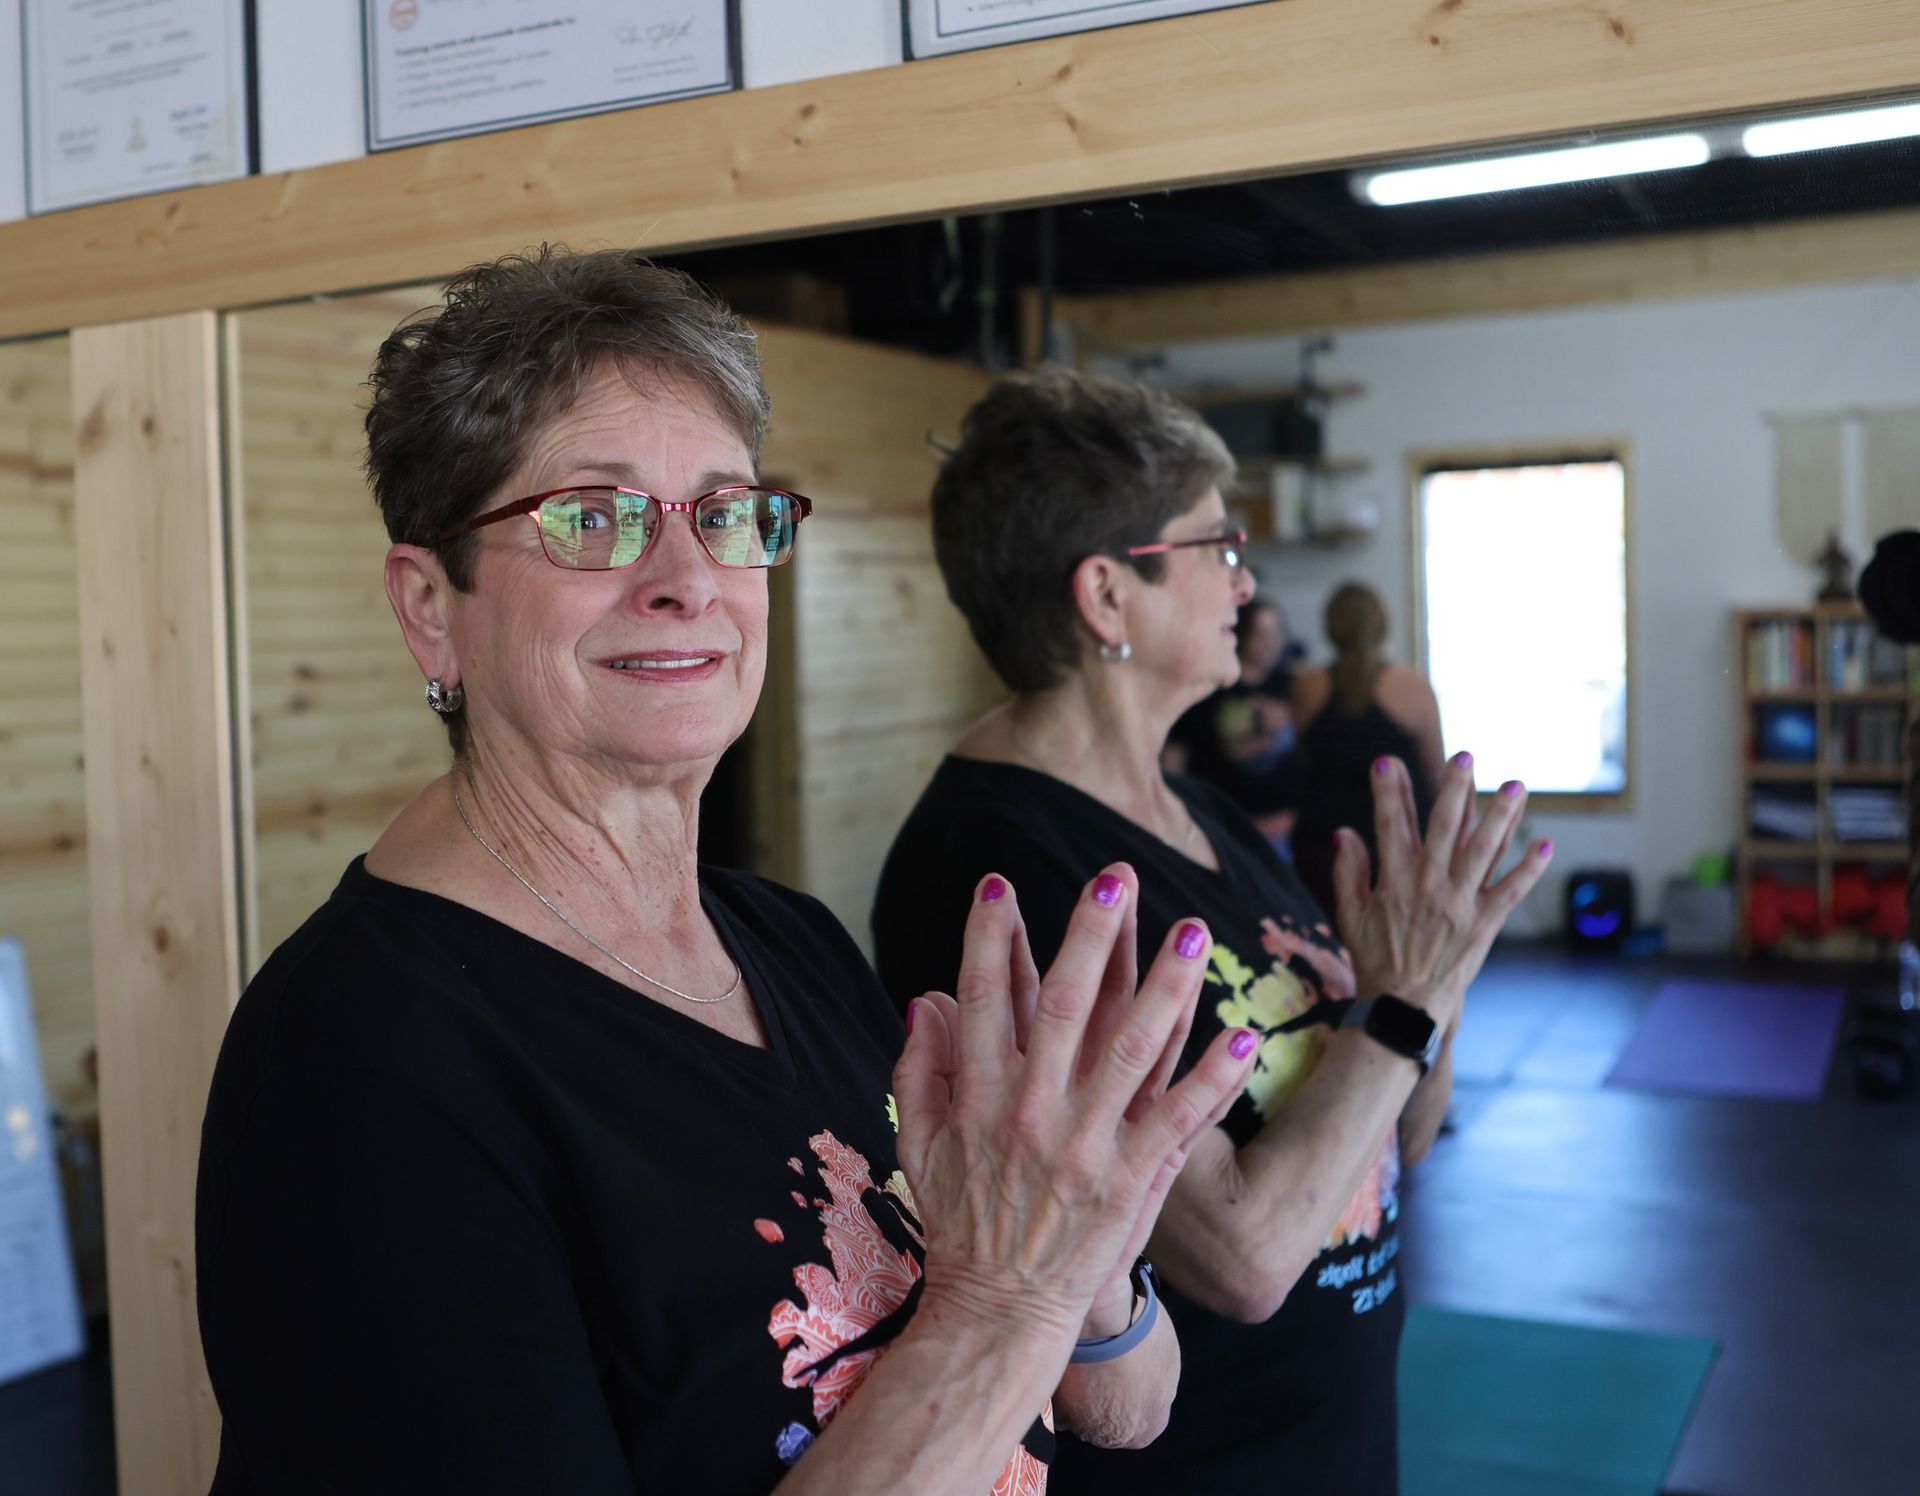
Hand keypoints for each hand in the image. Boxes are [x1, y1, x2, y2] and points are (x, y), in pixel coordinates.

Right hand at [891, 865, 1256, 1352]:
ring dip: (1166, 986)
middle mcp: (1031, 1112)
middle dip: (1089, 937)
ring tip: (1193, 931)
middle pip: (1064, 1007)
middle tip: (1115, 878)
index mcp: (977, 1096)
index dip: (987, 939)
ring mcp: (1085, 1146)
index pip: (982, 999)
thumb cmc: (960, 1219)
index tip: (997, 884)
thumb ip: (920, 1067)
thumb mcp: (919, 1143)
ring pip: (1133, 1051)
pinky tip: (1244, 1035)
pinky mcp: (1131, 1180)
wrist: (999, 1311)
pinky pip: (1180, 1118)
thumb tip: (927, 995)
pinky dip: (1214, 1078)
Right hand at [1332, 753, 1551, 1031]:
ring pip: (1485, 850)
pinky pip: (1511, 891)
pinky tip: (1545, 844)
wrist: (1404, 1006)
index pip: (1390, 825)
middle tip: (1465, 756)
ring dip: (1502, 816)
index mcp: (1395, 881)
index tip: (1386, 761)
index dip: (1389, 792)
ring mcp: (1460, 903)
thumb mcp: (1350, 915)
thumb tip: (1343, 833)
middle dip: (1454, 789)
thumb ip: (1348, 872)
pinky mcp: (1485, 922)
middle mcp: (1430, 885)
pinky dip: (1529, 868)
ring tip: (1516, 786)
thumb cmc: (1374, 960)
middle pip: (1444, 827)